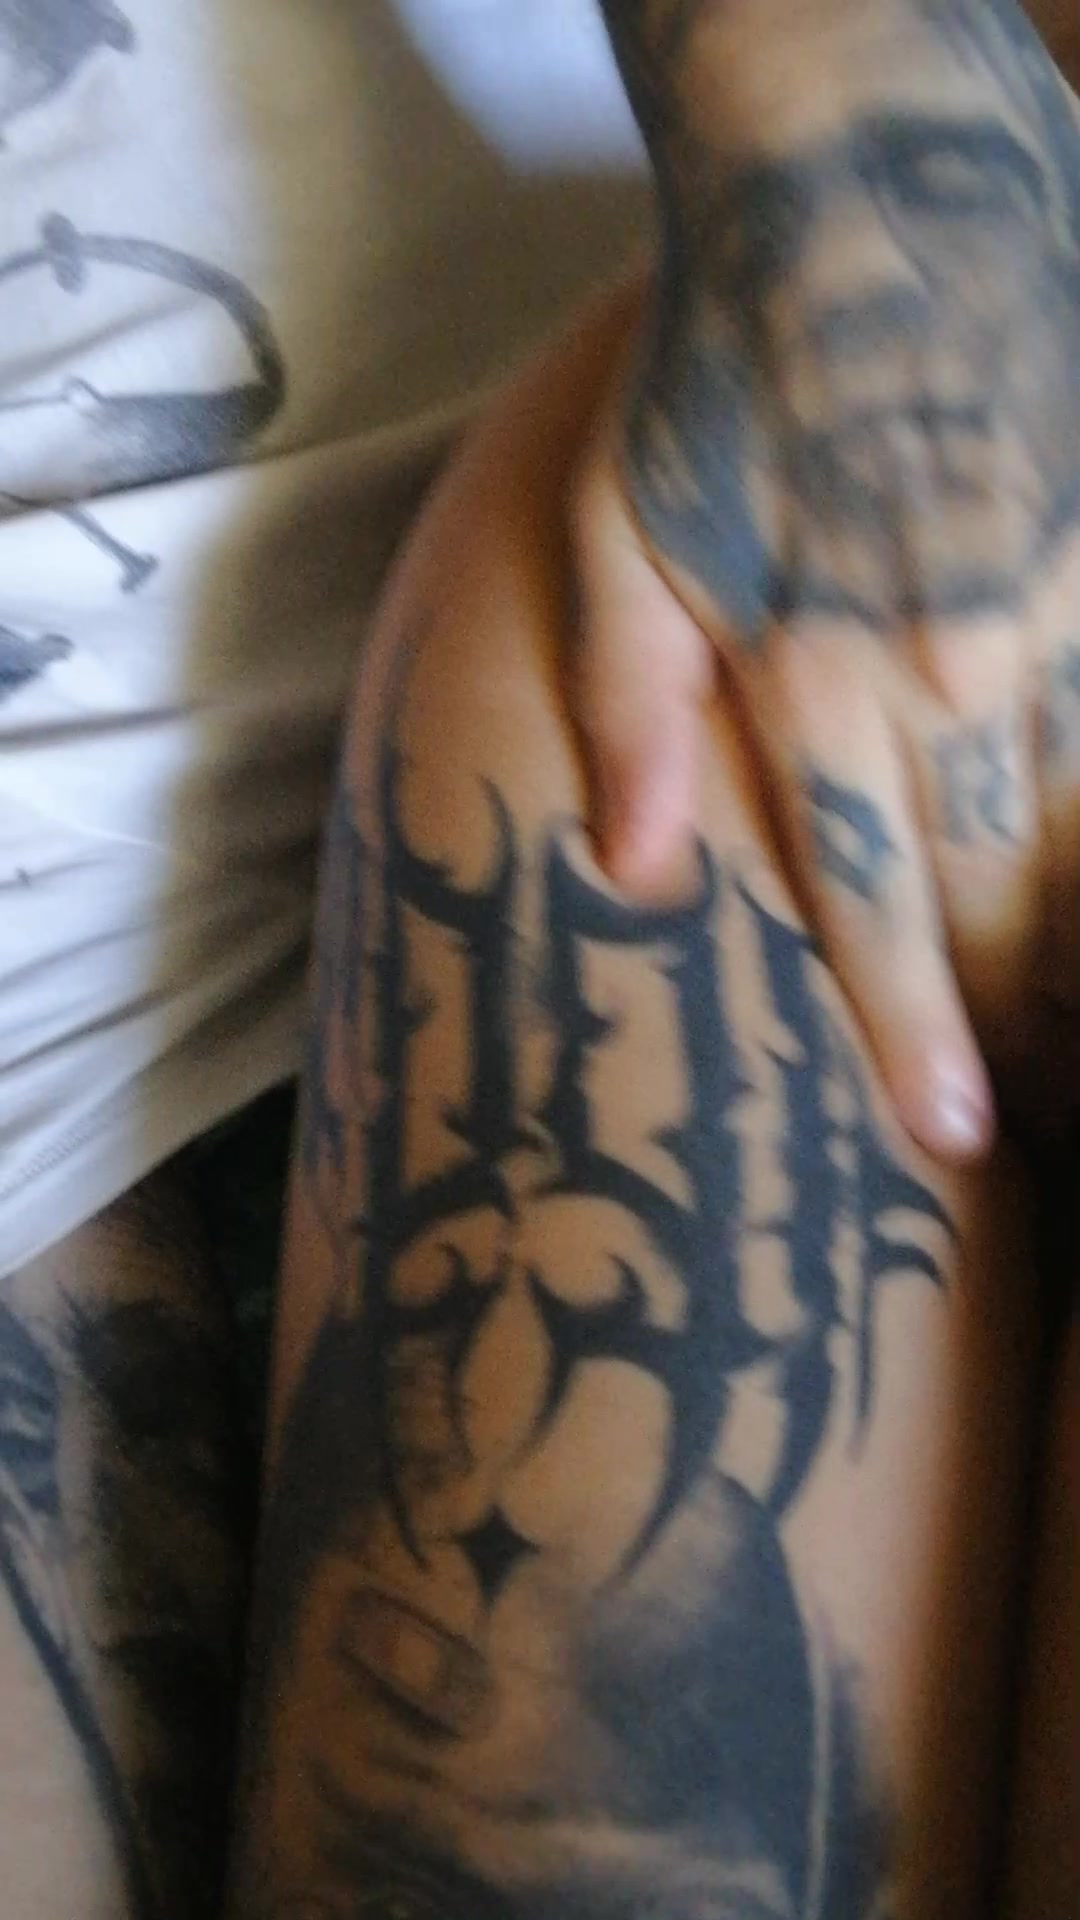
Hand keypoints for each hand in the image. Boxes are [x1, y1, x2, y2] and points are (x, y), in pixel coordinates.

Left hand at [575, 0, 1079, 1158]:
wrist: (865, 191)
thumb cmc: (722, 372)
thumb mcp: (620, 530)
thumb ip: (632, 709)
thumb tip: (637, 875)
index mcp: (820, 676)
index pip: (874, 898)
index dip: (918, 1032)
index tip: (960, 1136)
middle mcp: (954, 664)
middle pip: (1008, 885)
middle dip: (1029, 1016)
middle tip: (1044, 1108)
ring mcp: (1058, 608)